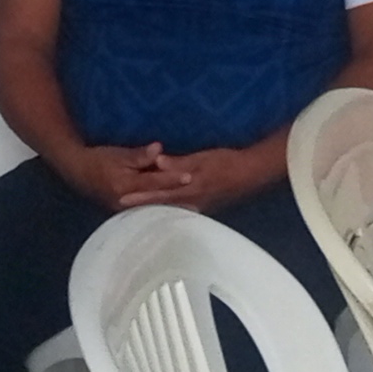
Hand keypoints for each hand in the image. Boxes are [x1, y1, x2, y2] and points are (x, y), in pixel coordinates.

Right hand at [61, 141, 184, 210]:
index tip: (190, 176)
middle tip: (200, 200)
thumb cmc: (99, 159)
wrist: (78, 172)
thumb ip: (139, 155)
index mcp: (126, 185)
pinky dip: (161, 211)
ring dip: (172, 208)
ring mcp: (126, 209)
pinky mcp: (126, 211)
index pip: (154, 182)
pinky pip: (147, 211)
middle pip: (157, 200)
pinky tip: (174, 212)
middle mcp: (127, 201)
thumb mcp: (118, 154)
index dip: (173, 178)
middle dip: (178, 200)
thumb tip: (159, 149)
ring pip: (153, 209)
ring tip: (193, 209)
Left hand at [123, 142, 284, 211]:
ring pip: (170, 209)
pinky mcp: (204, 205)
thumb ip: (180, 163)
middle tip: (121, 209)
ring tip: (134, 213)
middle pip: (161, 205)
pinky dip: (168, 211)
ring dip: (153, 211)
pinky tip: (161, 213)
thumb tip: (158, 163)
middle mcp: (191, 201)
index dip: (140, 196)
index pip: (159, 194)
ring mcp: (198, 205)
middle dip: (142, 207)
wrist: (251, 173)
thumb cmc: (227, 162)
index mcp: (189, 188)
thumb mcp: (203, 158)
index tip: (121, 199)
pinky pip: (180, 210)